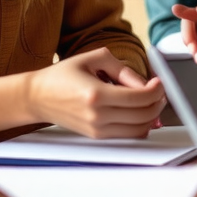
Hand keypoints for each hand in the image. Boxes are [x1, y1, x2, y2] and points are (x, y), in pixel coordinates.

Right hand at [28, 47, 166, 138]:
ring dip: (151, 115)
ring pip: (140, 129)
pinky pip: (128, 135)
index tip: (159, 81)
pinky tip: (138, 110)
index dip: (157, 89)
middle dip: (158, 102)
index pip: (139, 98)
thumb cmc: (63, 75)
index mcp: (96, 94)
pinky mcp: (97, 136)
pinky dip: (140, 124)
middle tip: (158, 90)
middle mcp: (98, 116)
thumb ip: (124, 69)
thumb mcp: (95, 59)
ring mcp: (97, 129)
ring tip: (149, 99)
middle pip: (144, 115)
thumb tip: (145, 83)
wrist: (38, 97)